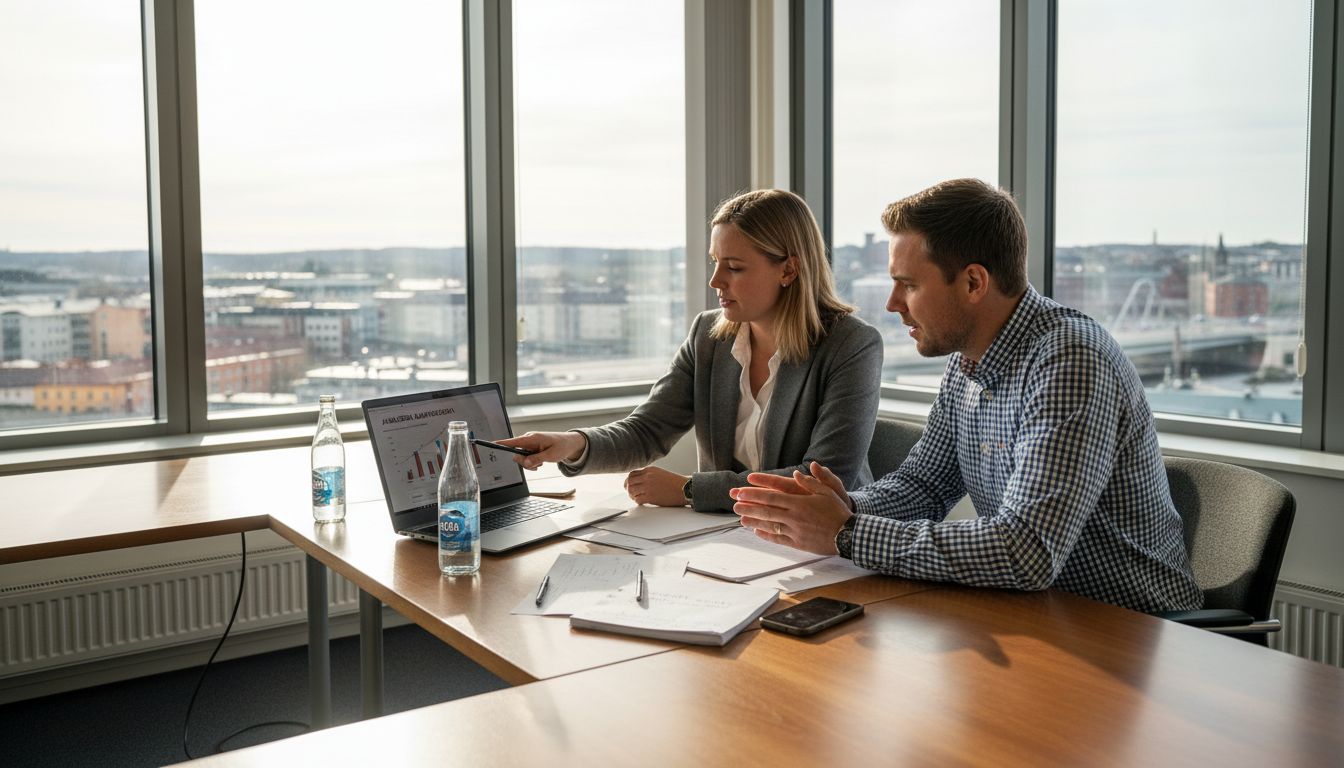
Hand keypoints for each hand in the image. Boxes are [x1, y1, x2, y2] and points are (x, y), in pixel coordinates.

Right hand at [496, 431, 586, 470]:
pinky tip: (540, 462)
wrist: (570, 444)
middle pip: (515, 454)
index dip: (501, 443)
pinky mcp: (531, 449)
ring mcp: (529, 445)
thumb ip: (536, 459)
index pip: (512, 441)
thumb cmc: (562, 446)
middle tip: (536, 464)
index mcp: (531, 438)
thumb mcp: (551, 455)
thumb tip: (524, 463)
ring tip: (541, 462)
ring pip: (521, 458)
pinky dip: (532, 463)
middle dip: (524, 462)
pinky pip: (526, 459)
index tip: (490, 444)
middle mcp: (528, 440)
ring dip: (529, 464)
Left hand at [623, 466, 690, 506]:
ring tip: (637, 498)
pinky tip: (642, 502)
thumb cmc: (675, 483)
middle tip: (631, 493)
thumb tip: (639, 481)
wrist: (685, 489)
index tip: (629, 485)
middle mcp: (647, 476)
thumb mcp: (660, 473)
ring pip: (631, 490)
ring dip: (632, 495)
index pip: (632, 474)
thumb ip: (649, 475)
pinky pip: (637, 500)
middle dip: (628, 488)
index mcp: (650, 470)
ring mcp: (648, 486)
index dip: (629, 481)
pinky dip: (638, 502)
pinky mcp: (650, 496)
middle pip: (629, 482)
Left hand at [729, 461, 852, 554]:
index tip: (742, 492)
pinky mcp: (798, 543)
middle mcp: (794, 516)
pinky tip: (757, 532)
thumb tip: (797, 473)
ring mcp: (795, 531)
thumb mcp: (828, 491)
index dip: (755, 495)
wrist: (848, 534)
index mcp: (799, 502)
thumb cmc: (838, 511)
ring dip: (753, 522)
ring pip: (769, 525)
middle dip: (749, 508)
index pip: (771, 497)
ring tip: (740, 519)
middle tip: (735, 505)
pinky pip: (778, 538)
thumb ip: (811, 482)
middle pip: (766, 511)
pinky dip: (766, 535)